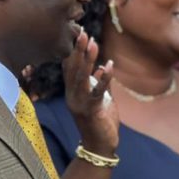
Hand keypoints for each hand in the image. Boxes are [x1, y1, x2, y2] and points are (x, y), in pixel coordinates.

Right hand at [63, 29, 119, 156]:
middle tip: (83, 33)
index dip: (73, 51)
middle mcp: (72, 96)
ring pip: (82, 78)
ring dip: (88, 60)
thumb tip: (99, 68)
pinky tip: (109, 65)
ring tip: (93, 44)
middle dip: (78, 50)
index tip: (79, 34)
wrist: (100, 146)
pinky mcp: (91, 111)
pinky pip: (97, 92)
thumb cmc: (100, 121)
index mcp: (72, 92)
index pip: (69, 68)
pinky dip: (104, 78)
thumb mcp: (99, 99)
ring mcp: (79, 103)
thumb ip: (98, 84)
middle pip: (73, 69)